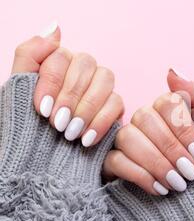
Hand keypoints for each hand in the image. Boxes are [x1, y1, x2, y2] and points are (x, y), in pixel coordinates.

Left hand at [11, 22, 123, 146]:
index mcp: (59, 62)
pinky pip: (117, 103)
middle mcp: (83, 69)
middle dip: (70, 96)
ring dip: (86, 108)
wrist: (41, 162)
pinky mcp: (115, 106)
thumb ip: (30, 54)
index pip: (61, 56)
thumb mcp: (19, 90)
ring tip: (70, 133)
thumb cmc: (28, 126)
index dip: (52, 82)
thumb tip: (55, 28)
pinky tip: (86, 139)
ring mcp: (101, 86)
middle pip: (86, 64)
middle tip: (58, 124)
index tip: (42, 109)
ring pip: (105, 78)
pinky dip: (101, 122)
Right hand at [103, 69, 193, 194]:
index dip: (185, 129)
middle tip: (190, 172)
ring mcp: (125, 138)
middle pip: (145, 117)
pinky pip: (116, 160)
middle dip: (171, 148)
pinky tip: (160, 189)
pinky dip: (140, 175)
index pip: (167, 102)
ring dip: (156, 162)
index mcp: (166, 107)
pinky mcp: (111, 161)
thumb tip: (172, 72)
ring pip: (128, 137)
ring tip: (177, 183)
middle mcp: (143, 118)